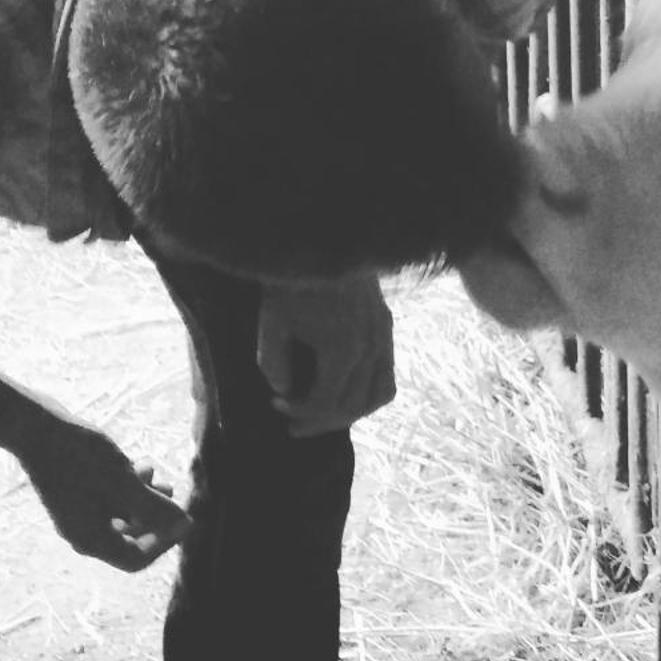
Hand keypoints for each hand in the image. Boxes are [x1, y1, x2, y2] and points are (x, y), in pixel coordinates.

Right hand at [15, 408, 191, 569]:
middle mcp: (82, 532)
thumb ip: (156, 509)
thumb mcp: (125, 485)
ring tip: (156, 474)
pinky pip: (108, 499)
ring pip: (121, 515)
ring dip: (143, 497)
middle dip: (155, 515)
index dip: (163, 543)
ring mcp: (77, 512)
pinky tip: (139, 464)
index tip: (180, 519)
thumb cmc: (81, 458)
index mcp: (91, 539)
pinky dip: (127, 486)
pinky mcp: (75, 492)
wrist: (35, 427)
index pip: (135, 559)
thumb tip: (186, 525)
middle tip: (170, 491)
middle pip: (130, 538)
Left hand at [257, 273, 396, 434]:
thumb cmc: (293, 277)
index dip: (299, 411)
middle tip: (293, 424)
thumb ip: (275, 362)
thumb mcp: (273, 321)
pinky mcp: (386, 326)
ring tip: (324, 415)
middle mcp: (370, 348)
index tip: (276, 405)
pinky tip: (347, 391)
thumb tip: (283, 391)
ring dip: (350, 412)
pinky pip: (386, 374)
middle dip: (321, 421)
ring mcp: (383, 337)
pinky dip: (370, 392)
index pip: (324, 402)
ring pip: (377, 395)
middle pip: (352, 405)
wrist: (325, 236)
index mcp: (341, 350)